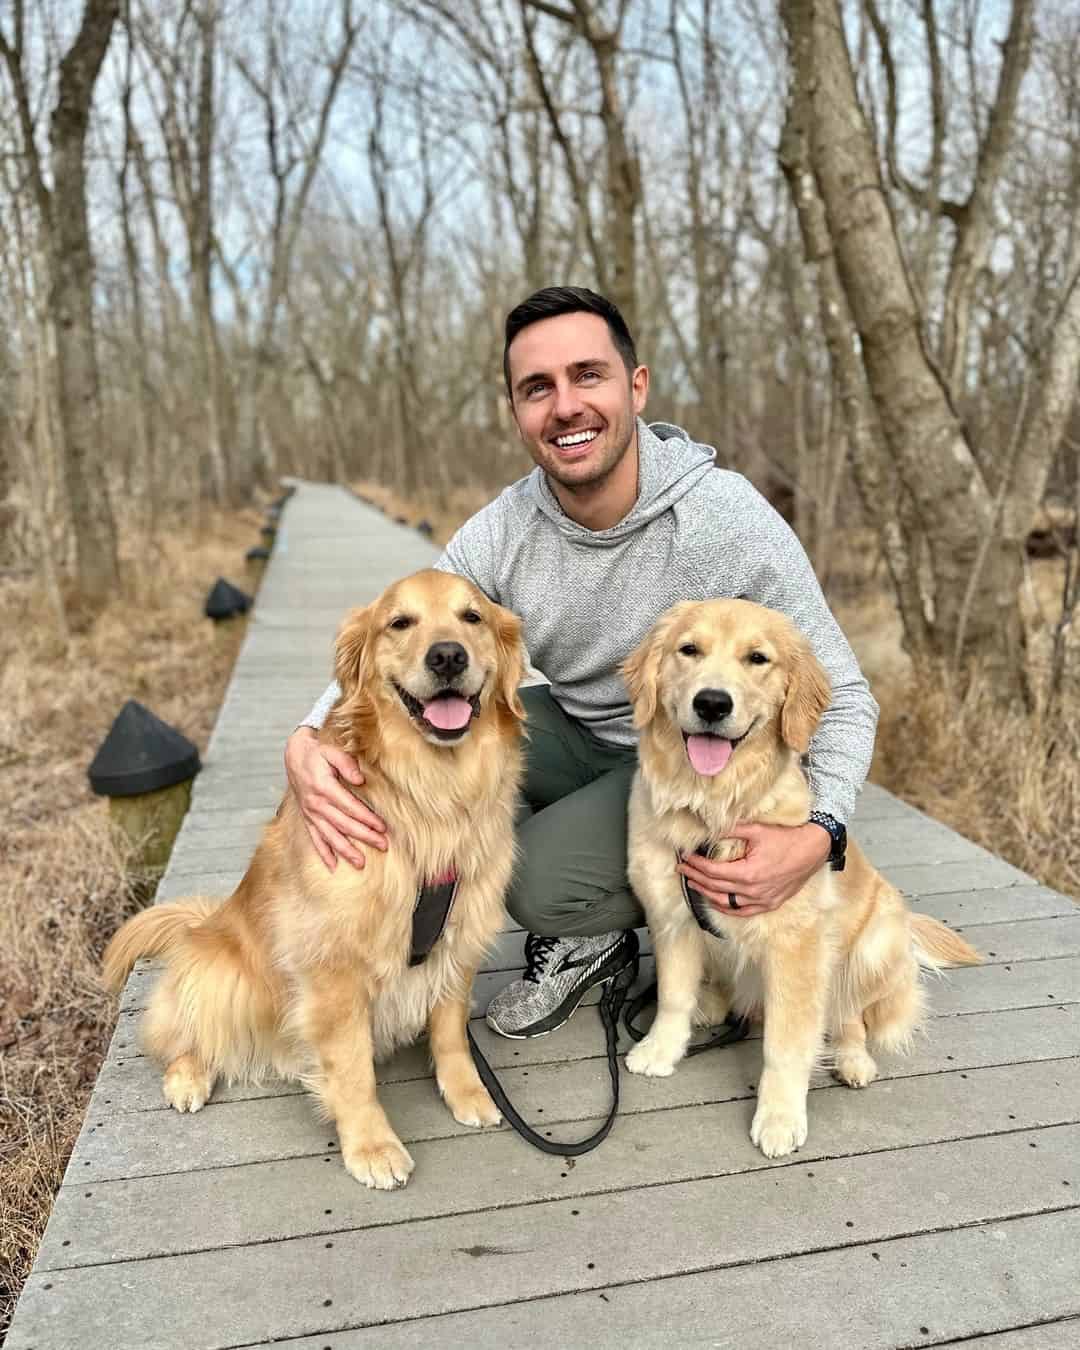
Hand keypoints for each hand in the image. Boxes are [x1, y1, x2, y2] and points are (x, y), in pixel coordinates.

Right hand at [284, 727, 387, 870]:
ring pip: (329, 836)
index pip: (350, 807)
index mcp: (324, 788)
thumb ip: (346, 763)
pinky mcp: (307, 817)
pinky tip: (333, 865)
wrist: (295, 754)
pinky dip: (323, 853)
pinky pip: (314, 838)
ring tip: (361, 863)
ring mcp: (310, 813)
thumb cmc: (317, 752)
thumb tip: (360, 779)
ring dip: (346, 851)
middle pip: (343, 825)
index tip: (382, 827)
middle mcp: (316, 804)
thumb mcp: (332, 751)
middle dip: (364, 836)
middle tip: (383, 845)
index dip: (367, 818)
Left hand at [677, 821, 830, 918]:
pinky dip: (726, 908)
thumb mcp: (757, 830)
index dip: (696, 864)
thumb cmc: (787, 838)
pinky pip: (742, 911)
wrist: (813, 849)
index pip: (713, 871)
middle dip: (696, 877)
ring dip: (706, 893)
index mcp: (748, 873)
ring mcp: (762, 900)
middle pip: (715, 887)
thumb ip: (731, 830)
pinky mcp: (770, 904)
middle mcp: (753, 891)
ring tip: (693, 884)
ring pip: (726, 902)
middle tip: (682, 869)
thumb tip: (709, 829)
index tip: (685, 857)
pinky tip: (715, 902)